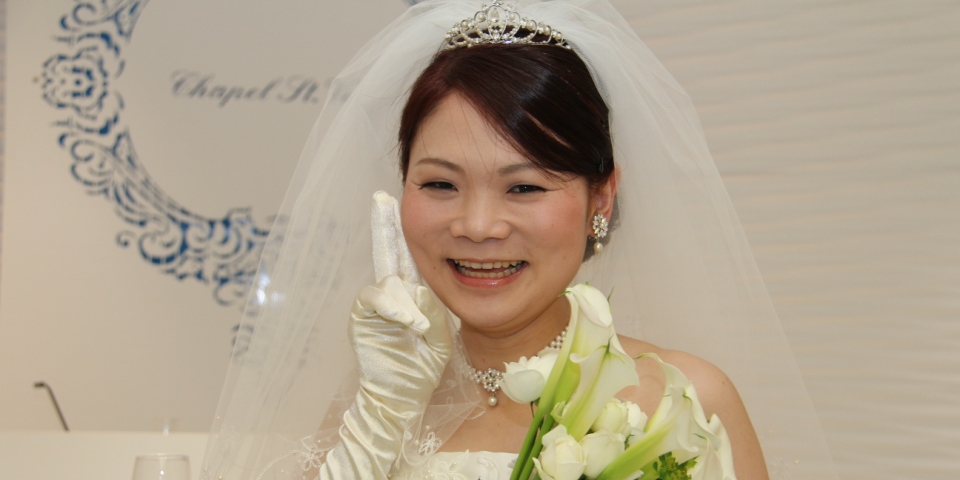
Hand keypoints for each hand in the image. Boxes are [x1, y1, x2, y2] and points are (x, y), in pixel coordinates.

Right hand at [320, 192, 452, 479]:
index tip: (399, 202)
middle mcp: (392, 292)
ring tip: (420, 327)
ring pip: (389, 282)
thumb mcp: (441, 331)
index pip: (409, 253)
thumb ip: (432, 307)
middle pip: (387, 251)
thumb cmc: (424, 364)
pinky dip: (395, 309)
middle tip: (381, 198)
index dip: (403, 229)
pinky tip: (410, 323)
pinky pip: (376, 300)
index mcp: (412, 291)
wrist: (403, 394)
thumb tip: (417, 290)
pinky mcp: (362, 318)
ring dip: (406, 302)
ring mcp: (375, 305)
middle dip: (384, 224)